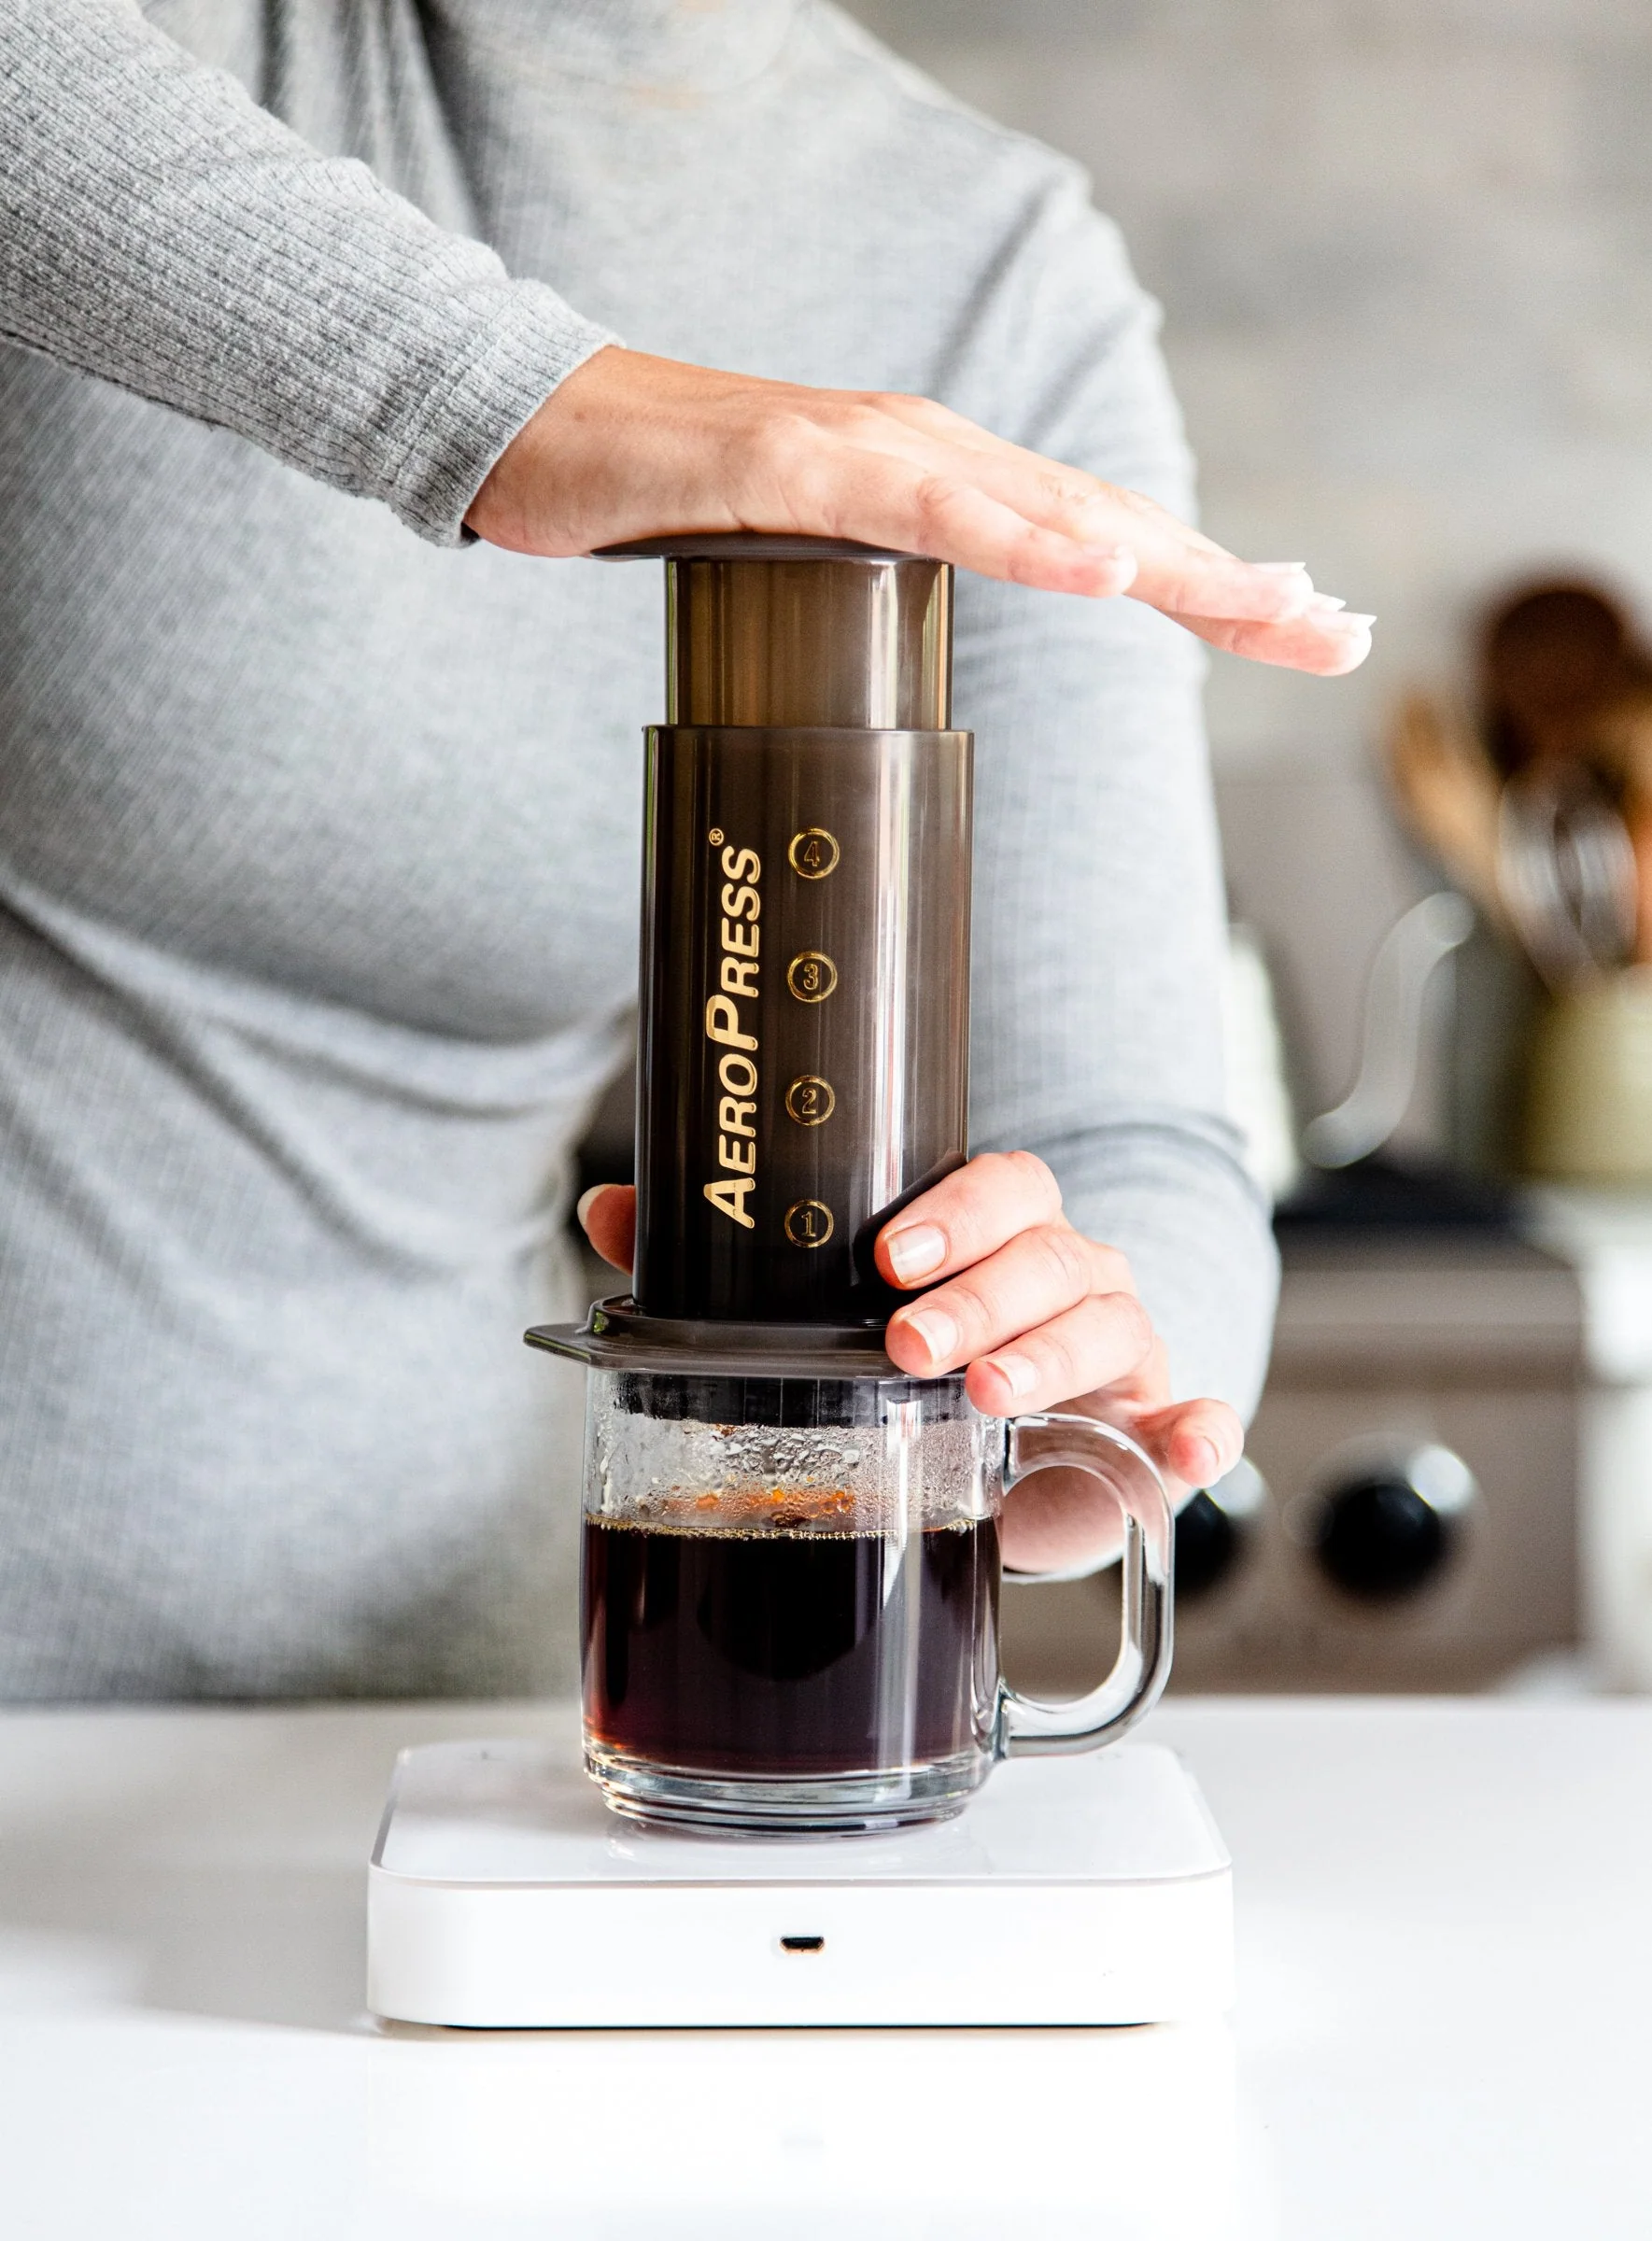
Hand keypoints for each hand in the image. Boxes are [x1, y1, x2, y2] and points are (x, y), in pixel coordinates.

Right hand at [469, 346, 1371, 675]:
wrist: (535, 432)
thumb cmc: (666, 502)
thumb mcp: (802, 568)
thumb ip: (881, 590)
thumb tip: (934, 646)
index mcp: (940, 489)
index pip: (1097, 539)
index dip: (1204, 584)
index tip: (1297, 629)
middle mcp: (928, 454)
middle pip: (1107, 520)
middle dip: (1228, 580)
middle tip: (1334, 628)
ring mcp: (867, 450)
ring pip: (1047, 508)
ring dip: (1163, 559)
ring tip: (1266, 604)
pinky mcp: (795, 461)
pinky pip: (925, 505)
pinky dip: (1019, 536)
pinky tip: (1097, 565)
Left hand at [577, 1153, 1242, 1575]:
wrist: (1016, 1460)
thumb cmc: (922, 1370)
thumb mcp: (833, 1321)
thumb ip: (729, 1268)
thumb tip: (611, 1210)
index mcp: (997, 1238)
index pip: (1001, 1187)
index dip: (953, 1210)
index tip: (886, 1253)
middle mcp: (1068, 1279)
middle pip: (1050, 1251)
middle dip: (981, 1294)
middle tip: (909, 1344)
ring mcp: (1118, 1354)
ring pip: (1108, 1323)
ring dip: (1050, 1356)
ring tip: (988, 1397)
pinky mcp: (1147, 1435)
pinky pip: (1195, 1422)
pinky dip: (1202, 1431)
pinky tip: (1188, 1447)